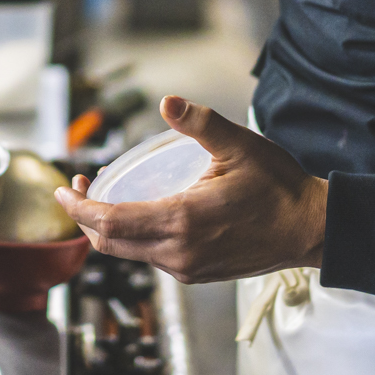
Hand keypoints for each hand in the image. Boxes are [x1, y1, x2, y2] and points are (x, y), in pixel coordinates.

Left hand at [53, 96, 326, 283]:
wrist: (310, 230)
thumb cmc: (279, 187)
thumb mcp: (240, 146)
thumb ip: (201, 123)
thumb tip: (167, 102)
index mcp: (182, 222)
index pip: (109, 222)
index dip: (78, 209)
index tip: (64, 189)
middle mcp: (179, 252)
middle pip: (110, 243)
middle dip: (86, 218)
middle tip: (80, 188)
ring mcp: (187, 267)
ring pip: (130, 252)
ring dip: (109, 228)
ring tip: (105, 195)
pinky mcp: (197, 273)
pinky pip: (151, 257)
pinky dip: (133, 236)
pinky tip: (140, 211)